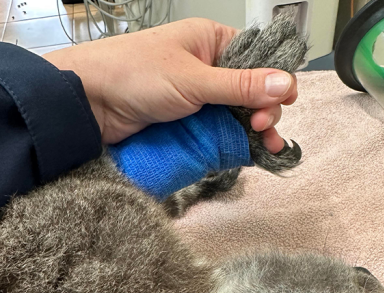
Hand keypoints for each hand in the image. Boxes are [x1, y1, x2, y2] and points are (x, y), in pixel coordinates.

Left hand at [44, 18, 296, 152]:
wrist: (86, 102)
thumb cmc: (134, 74)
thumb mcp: (194, 80)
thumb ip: (242, 86)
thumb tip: (287, 83)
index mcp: (212, 41)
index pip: (260, 58)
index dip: (276, 81)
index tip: (283, 103)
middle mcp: (210, 65)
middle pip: (256, 90)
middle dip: (267, 110)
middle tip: (262, 127)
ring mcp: (201, 94)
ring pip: (242, 112)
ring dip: (258, 129)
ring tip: (268, 146)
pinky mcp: (191, 119)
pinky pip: (224, 129)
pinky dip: (240, 140)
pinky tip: (254, 151)